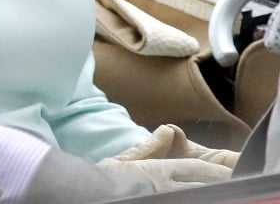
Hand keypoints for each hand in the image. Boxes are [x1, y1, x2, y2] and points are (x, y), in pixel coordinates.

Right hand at [94, 156, 231, 189]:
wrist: (90, 195)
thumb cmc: (105, 178)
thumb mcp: (125, 159)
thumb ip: (149, 146)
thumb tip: (168, 130)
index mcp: (160, 171)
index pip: (196, 169)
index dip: (215, 170)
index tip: (230, 172)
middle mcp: (166, 187)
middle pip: (201, 186)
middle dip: (219, 184)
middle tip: (236, 183)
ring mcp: (164, 197)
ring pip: (194, 195)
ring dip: (208, 192)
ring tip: (223, 191)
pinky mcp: (158, 202)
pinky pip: (183, 201)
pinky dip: (194, 198)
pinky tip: (199, 197)